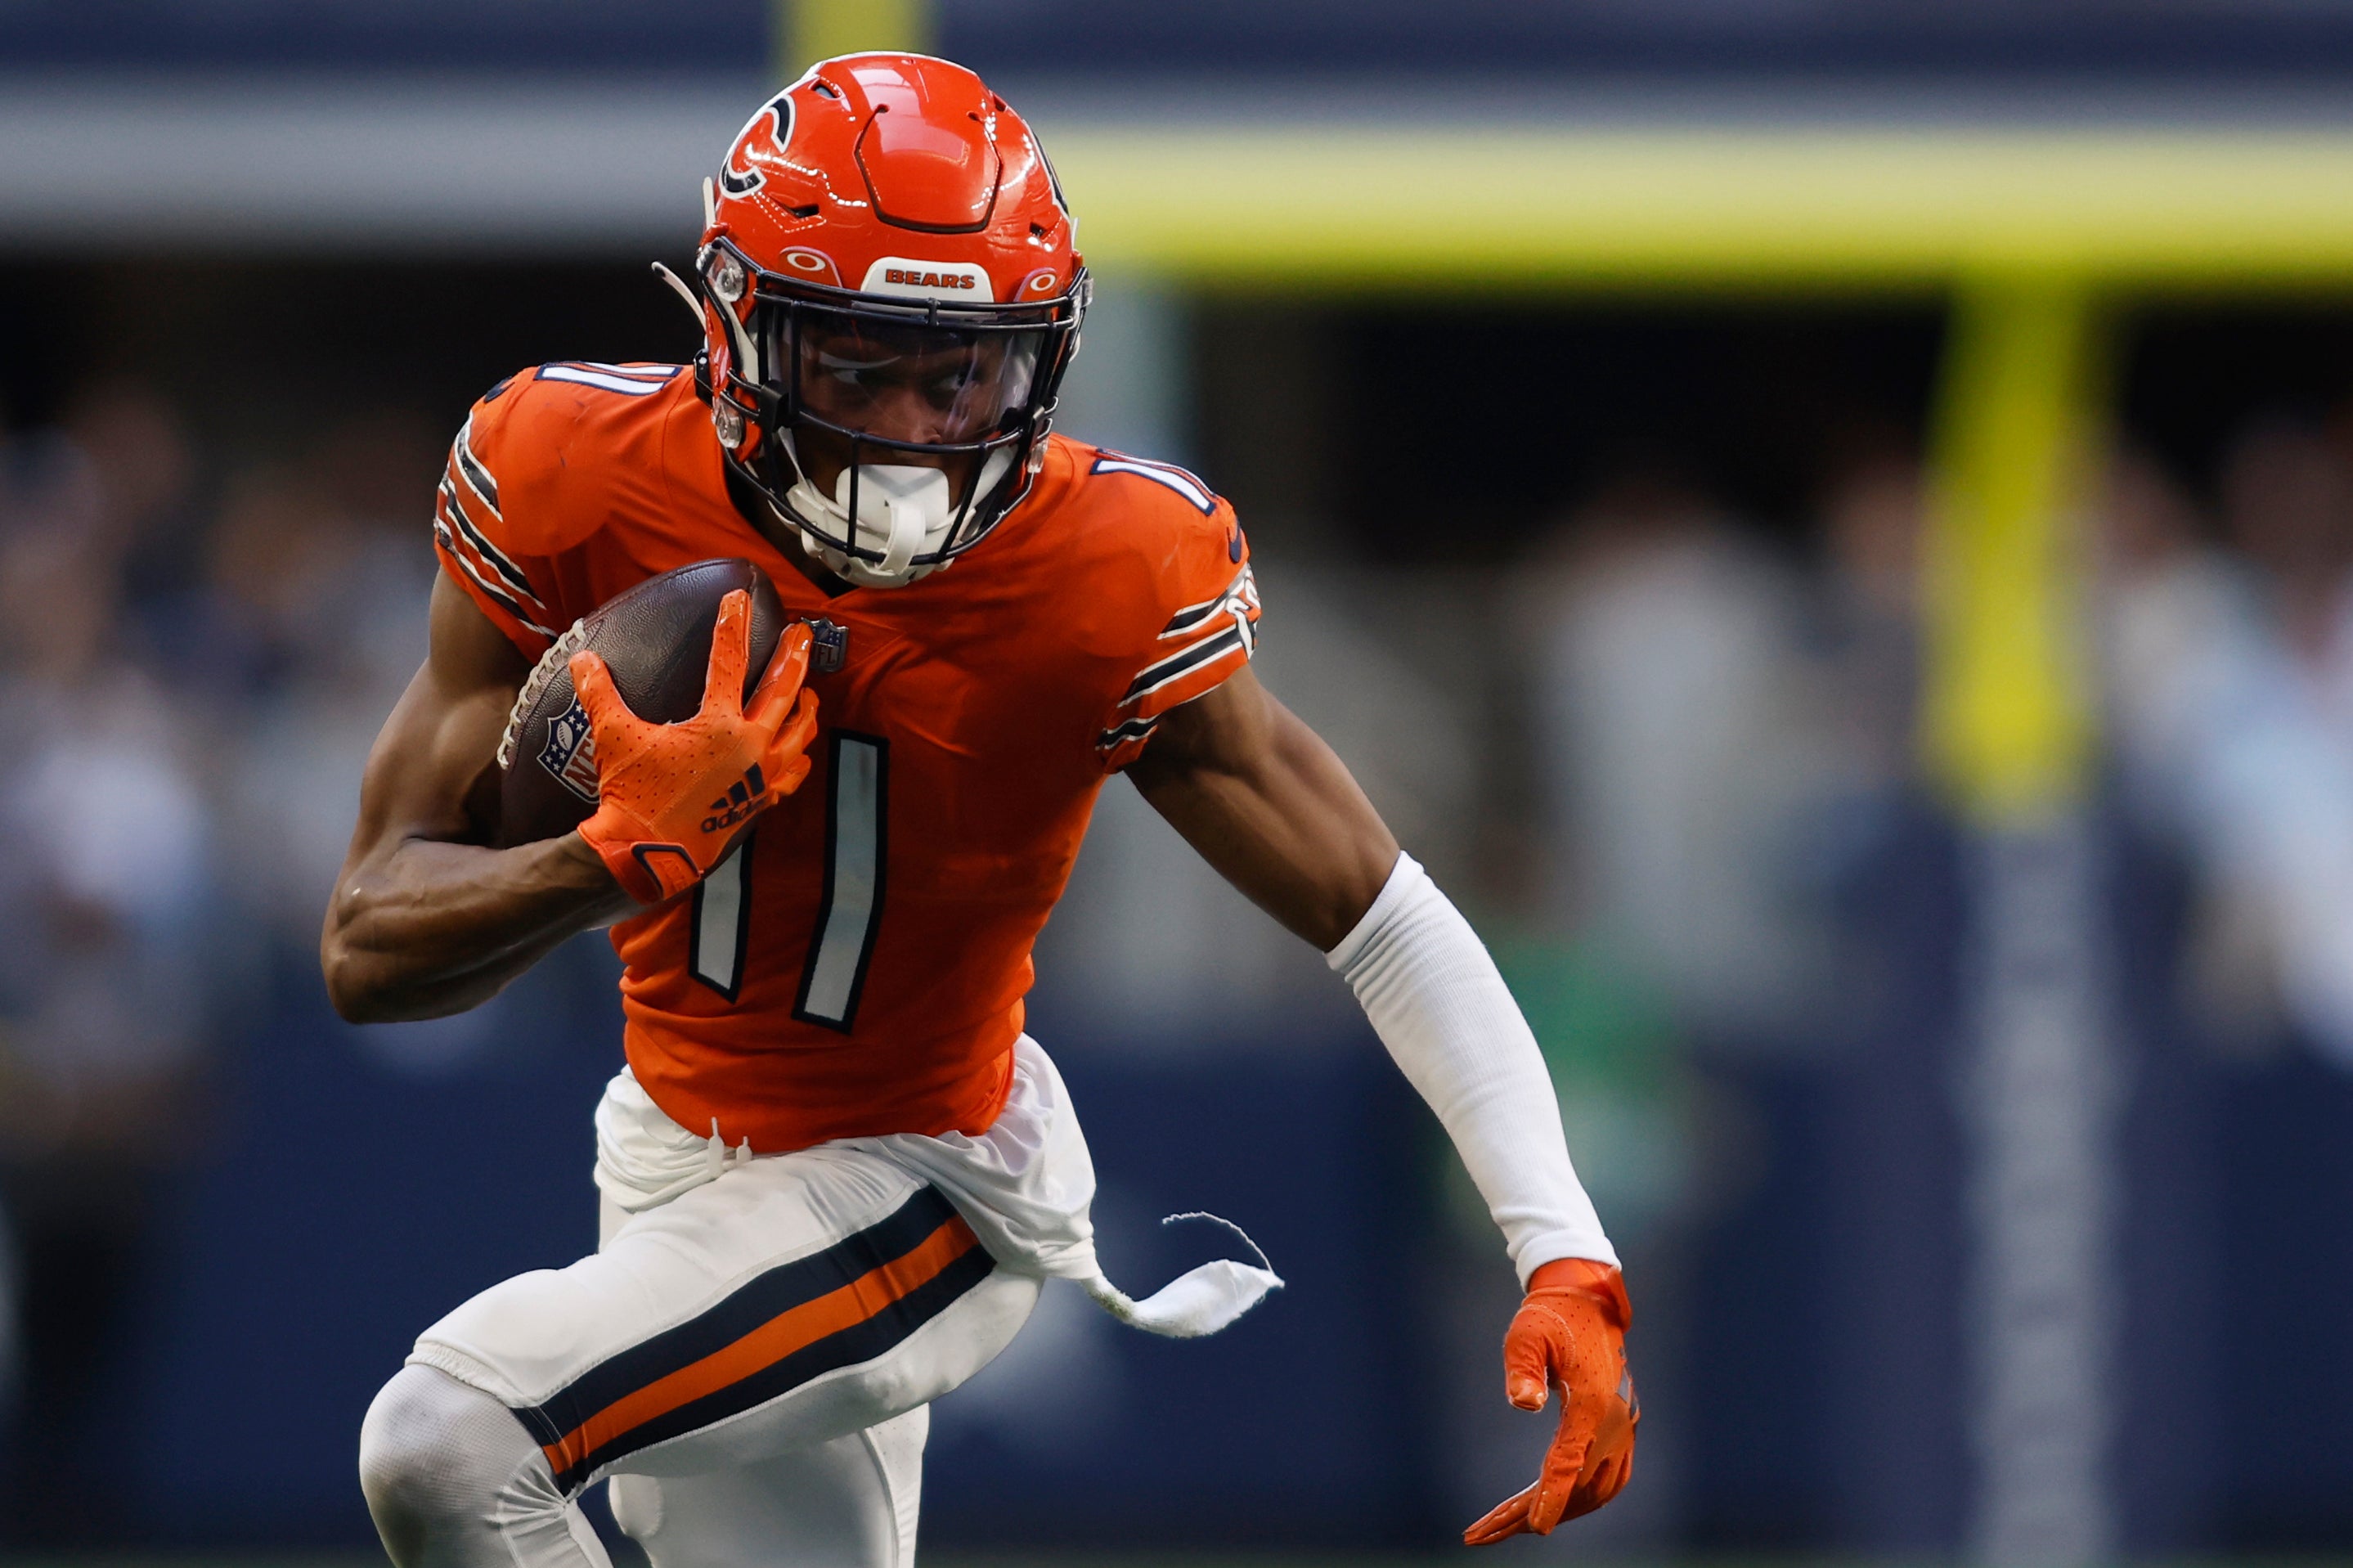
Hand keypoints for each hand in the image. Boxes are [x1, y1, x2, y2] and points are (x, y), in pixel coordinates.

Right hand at [571, 593, 818, 902]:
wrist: (647, 854)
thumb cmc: (633, 795)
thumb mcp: (615, 737)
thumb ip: (601, 694)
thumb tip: (581, 660)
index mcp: (718, 725)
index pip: (729, 661)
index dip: (732, 625)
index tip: (738, 598)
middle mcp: (751, 747)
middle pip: (783, 691)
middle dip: (795, 657)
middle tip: (803, 634)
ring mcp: (761, 776)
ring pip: (799, 733)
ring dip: (805, 708)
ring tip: (810, 692)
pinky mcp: (760, 802)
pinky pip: (791, 776)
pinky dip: (798, 759)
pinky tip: (801, 753)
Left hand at [1463, 1258, 1637, 1545]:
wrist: (1588, 1302)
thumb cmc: (1550, 1316)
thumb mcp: (1527, 1333)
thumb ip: (1523, 1367)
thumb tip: (1522, 1404)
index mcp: (1591, 1402)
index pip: (1569, 1461)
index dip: (1551, 1497)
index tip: (1537, 1529)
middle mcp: (1614, 1422)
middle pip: (1577, 1485)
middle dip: (1531, 1513)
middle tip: (1483, 1531)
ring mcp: (1623, 1429)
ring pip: (1595, 1490)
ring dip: (1557, 1510)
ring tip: (1505, 1524)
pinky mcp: (1623, 1431)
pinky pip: (1608, 1480)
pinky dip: (1581, 1499)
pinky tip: (1552, 1506)